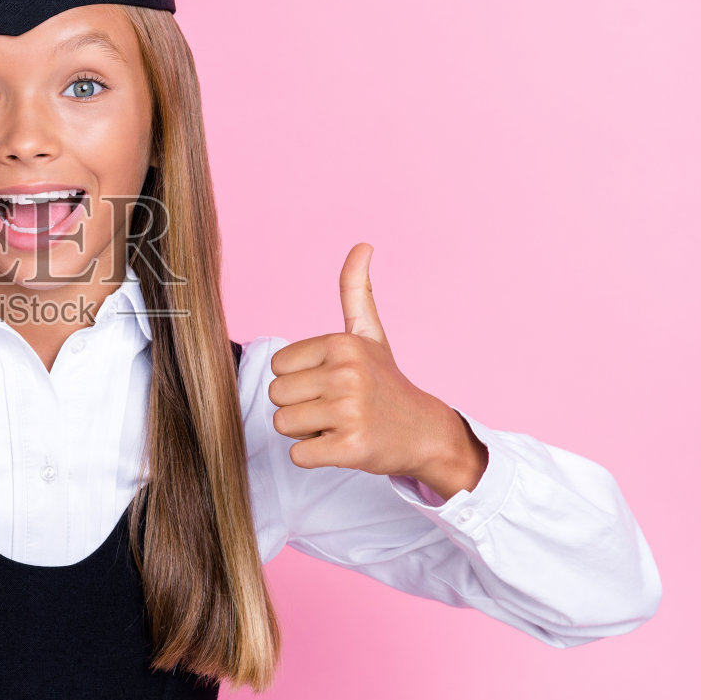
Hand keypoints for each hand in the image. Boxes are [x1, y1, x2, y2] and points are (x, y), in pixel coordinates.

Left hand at [267, 244, 484, 495]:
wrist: (424, 432)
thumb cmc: (386, 382)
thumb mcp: (370, 334)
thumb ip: (356, 290)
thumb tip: (363, 244)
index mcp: (342, 344)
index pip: (278, 366)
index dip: (299, 379)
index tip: (331, 383)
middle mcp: (347, 373)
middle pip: (276, 395)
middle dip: (300, 406)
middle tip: (336, 407)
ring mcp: (349, 411)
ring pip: (283, 424)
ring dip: (306, 431)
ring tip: (339, 424)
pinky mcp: (350, 447)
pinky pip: (298, 454)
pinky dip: (314, 455)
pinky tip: (342, 445)